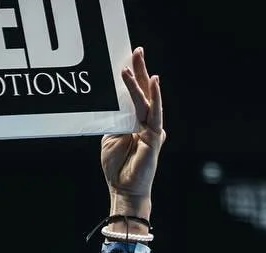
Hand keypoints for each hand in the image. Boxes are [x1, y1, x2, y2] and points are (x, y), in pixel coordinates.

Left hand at [100, 47, 165, 214]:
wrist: (123, 189)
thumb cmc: (117, 167)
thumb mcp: (110, 137)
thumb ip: (115, 120)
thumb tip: (113, 102)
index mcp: (136, 122)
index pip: (135, 95)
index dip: (133, 77)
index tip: (128, 58)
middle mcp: (147, 123)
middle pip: (144, 92)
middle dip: (140, 70)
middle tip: (137, 50)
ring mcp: (152, 130)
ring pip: (148, 100)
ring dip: (140, 81)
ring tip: (134, 63)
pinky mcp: (155, 138)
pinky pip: (155, 114)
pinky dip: (155, 98)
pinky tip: (153, 83)